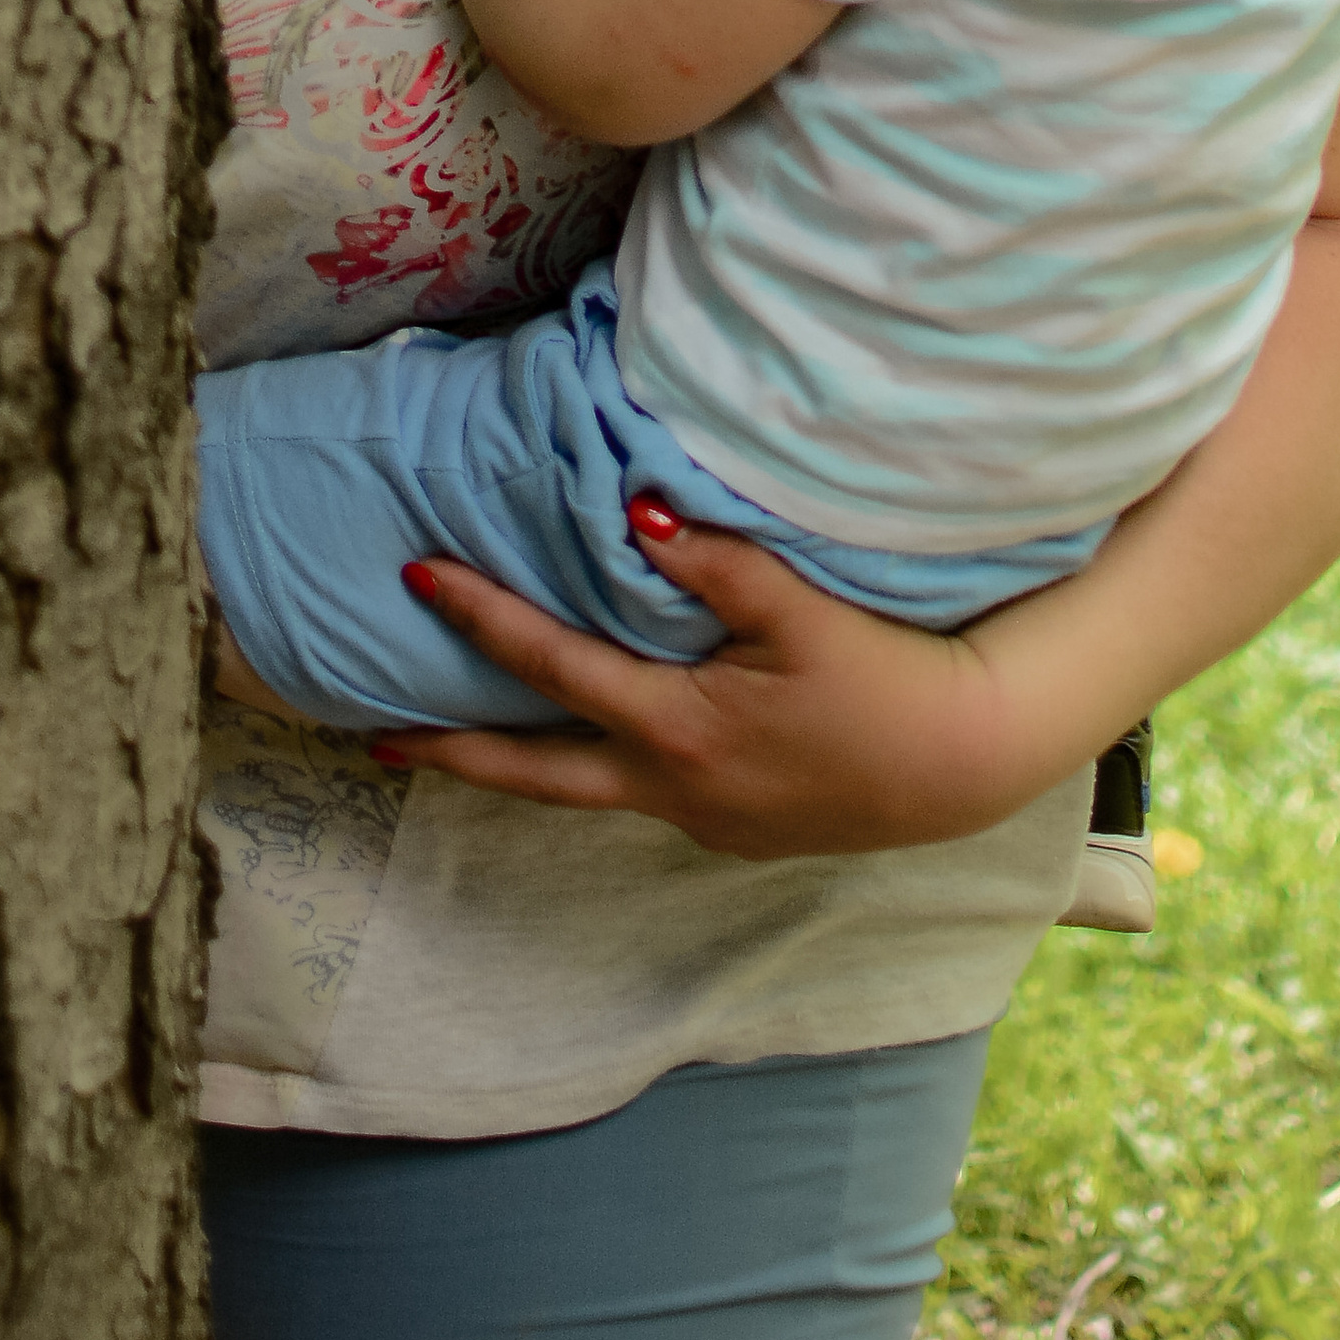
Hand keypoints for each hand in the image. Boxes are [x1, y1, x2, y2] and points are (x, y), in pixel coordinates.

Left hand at [364, 527, 1077, 859]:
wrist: (962, 763)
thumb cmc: (887, 679)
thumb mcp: (803, 612)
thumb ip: (715, 563)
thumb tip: (632, 514)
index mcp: (676, 730)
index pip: (552, 666)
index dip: (482, 619)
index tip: (418, 577)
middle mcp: (671, 788)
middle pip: (535, 774)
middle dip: (454, 751)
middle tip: (377, 738)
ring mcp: (700, 818)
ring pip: (584, 791)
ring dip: (522, 763)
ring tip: (466, 737)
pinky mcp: (732, 825)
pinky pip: (639, 792)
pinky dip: (594, 765)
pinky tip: (596, 740)